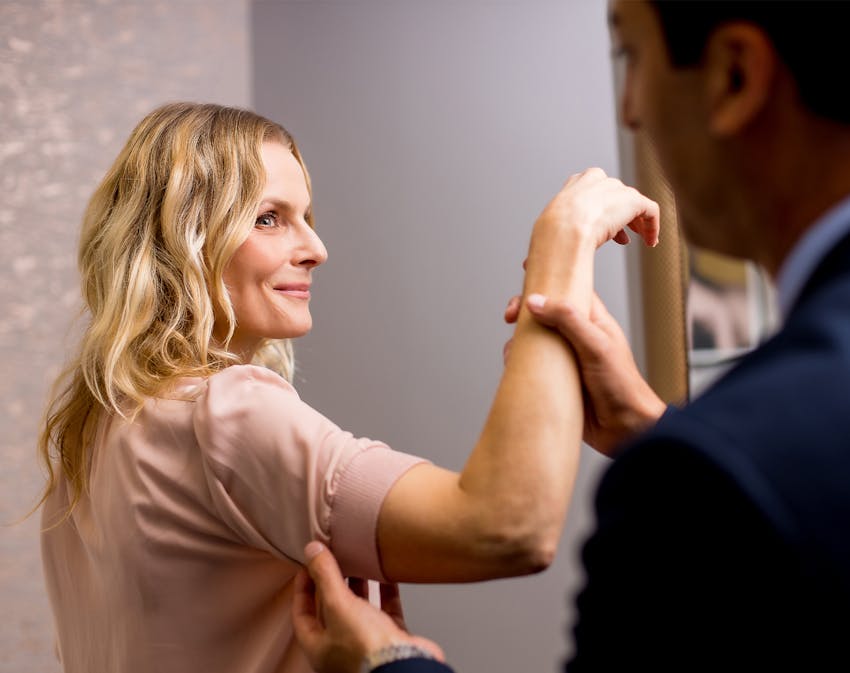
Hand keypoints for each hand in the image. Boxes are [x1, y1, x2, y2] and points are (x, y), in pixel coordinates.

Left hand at [292, 541, 444, 672]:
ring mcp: (367, 643)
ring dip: (359, 586)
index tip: (309, 566)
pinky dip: (385, 592)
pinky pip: (386, 610)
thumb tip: (311, 551)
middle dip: (332, 582)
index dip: (302, 588)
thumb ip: (325, 576)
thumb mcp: (338, 605)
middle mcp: (341, 647)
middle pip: (331, 609)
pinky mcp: (391, 638)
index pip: (302, 614)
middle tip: (334, 559)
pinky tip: (387, 575)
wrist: (404, 664)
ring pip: (359, 608)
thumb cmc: (366, 650)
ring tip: (359, 562)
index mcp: (319, 646)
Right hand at [505, 292, 665, 455]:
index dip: (547, 280)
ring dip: (519, 343)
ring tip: (515, 351)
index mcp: (592, 321)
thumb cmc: (622, 385)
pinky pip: (532, 368)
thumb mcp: (595, 345)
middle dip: (524, 313)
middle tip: (511, 317)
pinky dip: (520, 366)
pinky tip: (517, 370)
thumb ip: (567, 319)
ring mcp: (566, 360)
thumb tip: (535, 301)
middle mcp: (577, 338)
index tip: (527, 271)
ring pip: (534, 342)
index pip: (567, 290)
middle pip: (544, 315)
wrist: (626, 430)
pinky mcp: (556, 382)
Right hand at [531, 167, 659, 251]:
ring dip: (635, 220)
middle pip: (614, 192)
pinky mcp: (632, 200)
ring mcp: (615, 189)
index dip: (597, 207)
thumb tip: (525, 267)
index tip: (601, 228)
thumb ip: (545, 243)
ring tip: (639, 239)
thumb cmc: (550, 237)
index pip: (590, 187)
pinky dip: (653, 225)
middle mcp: (595, 181)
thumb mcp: (544, 235)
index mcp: (573, 187)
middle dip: (618, 213)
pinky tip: (651, 241)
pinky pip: (649, 210)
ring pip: (632, 201)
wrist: (564, 231)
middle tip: (622, 236)